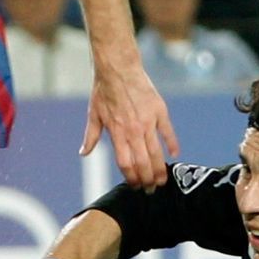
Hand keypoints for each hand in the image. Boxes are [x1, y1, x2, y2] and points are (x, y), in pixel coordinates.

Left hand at [82, 62, 177, 187]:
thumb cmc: (103, 91)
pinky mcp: (159, 111)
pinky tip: (175, 156)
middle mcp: (133, 130)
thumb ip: (90, 137)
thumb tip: (83, 153)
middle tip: (151, 189)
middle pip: (142, 162)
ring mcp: (148, 121)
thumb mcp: (94, 115)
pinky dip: (173, 145)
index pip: (125, 163)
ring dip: (160, 169)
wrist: (118, 68)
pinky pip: (168, 132)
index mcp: (117, 133)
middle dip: (147, 179)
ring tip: (163, 181)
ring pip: (156, 152)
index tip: (135, 186)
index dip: (131, 178)